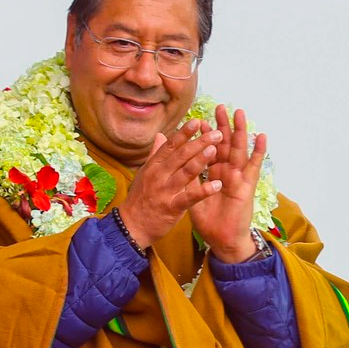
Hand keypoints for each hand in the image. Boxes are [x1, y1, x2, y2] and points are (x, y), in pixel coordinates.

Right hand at [117, 120, 223, 248]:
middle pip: (181, 155)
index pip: (170, 145)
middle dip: (199, 142)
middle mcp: (158, 175)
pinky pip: (189, 197)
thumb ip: (155, 154)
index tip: (197, 121)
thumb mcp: (144, 173)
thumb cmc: (140, 199)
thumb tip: (161, 135)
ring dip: (201, 160)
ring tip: (215, 150)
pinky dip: (204, 191)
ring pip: (185, 172)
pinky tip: (217, 185)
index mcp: (153, 166)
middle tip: (217, 133)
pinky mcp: (171, 207)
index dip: (184, 133)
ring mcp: (164, 191)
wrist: (131, 226)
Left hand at [189, 105, 267, 262]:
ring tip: (240, 113)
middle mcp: (227, 172)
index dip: (204, 136)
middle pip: (225, 145)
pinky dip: (258, 151)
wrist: (221, 240)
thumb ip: (187, 177)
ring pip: (239, 150)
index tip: (198, 119)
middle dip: (222, 126)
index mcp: (213, 174)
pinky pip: (254, 167)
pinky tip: (261, 136)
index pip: (208, 150)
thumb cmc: (208, 219)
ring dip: (241, 131)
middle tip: (220, 107)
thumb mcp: (192, 195)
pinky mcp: (247, 186)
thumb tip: (174, 163)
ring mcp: (238, 178)